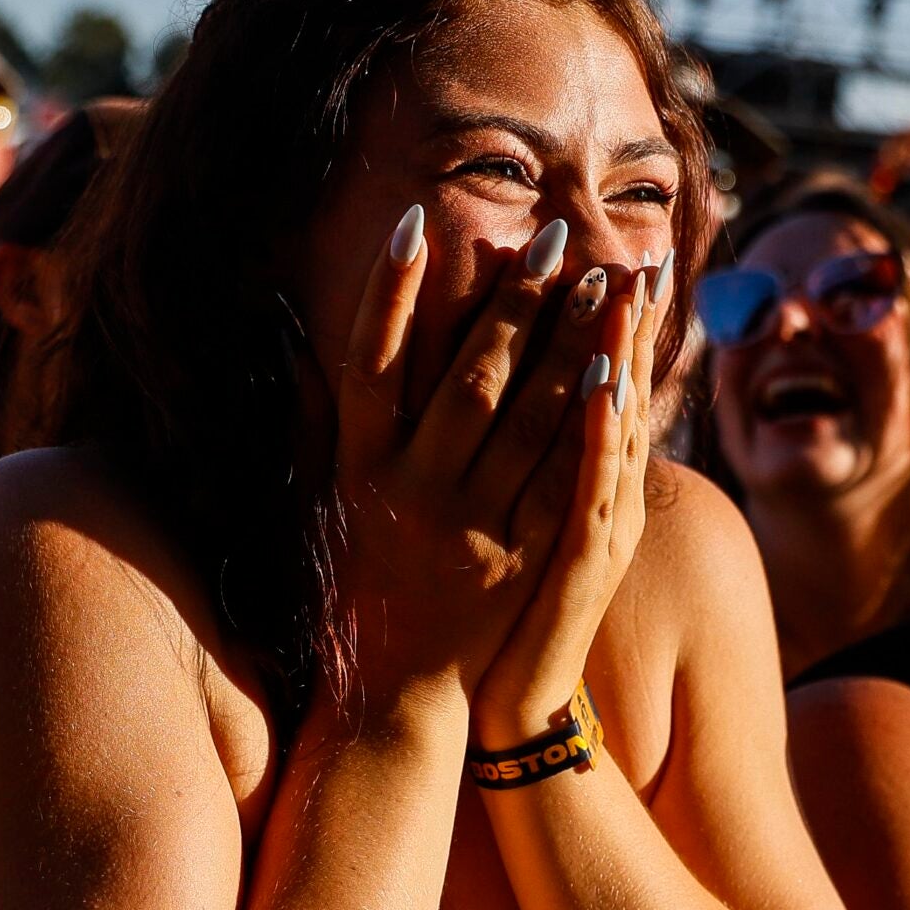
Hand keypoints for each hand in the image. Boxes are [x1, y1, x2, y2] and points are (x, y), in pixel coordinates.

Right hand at [334, 208, 598, 714]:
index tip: (416, 217)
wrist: (393, 693)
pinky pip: (558, 480)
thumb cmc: (361, 582)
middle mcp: (407, 490)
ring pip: (524, 420)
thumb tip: (294, 320)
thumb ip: (320, 411)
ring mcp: (464, 527)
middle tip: (556, 236)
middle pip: (466, 378)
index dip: (389, 289)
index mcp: (358, 466)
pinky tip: (616, 376)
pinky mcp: (516, 561)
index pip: (369, 360)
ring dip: (568, 346)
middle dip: (515, 301)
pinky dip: (588, 426)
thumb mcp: (330, 495)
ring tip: (603, 283)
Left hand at [471, 251, 674, 746]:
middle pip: (621, 393)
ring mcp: (597, 527)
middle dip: (633, 320)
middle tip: (647, 249)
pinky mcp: (581, 563)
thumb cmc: (505, 614)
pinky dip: (600, 431)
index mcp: (582, 480)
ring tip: (626, 287)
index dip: (621, 324)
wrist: (515, 704)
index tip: (628, 254)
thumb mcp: (520, 523)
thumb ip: (524, 461)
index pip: (606, 385)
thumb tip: (515, 402)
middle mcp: (601, 496)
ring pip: (615, 427)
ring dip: (620, 354)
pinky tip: (602, 382)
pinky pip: (593, 485)